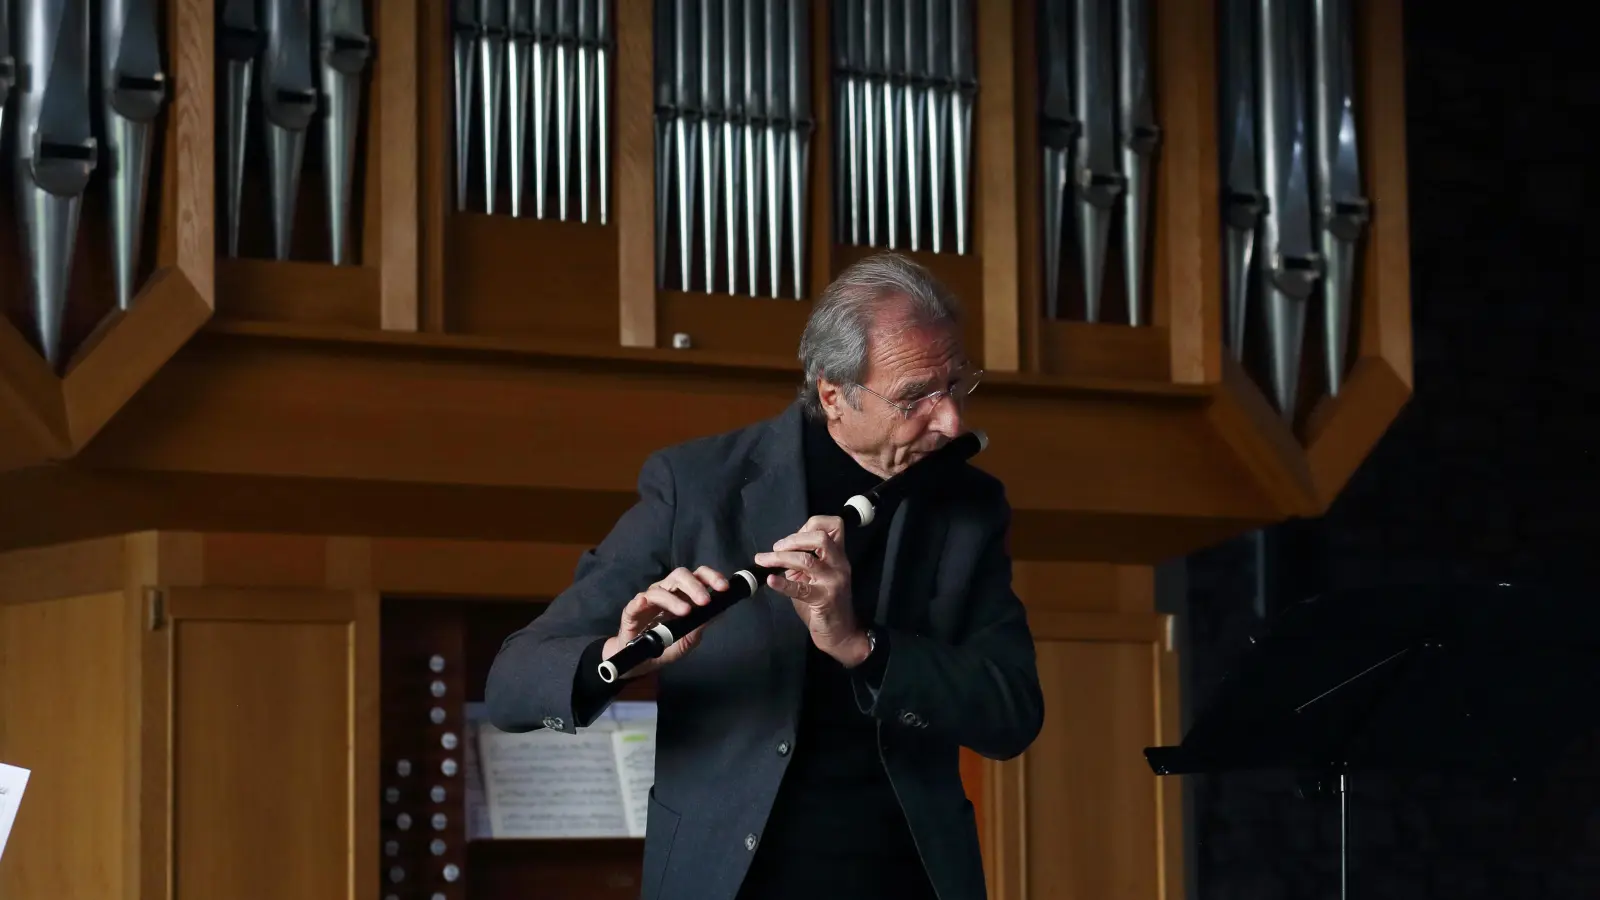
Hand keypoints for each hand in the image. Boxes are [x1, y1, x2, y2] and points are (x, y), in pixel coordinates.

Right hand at [603, 566, 728, 678]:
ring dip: (674, 599)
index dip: (711, 577)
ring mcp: (649, 599)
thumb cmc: (667, 644)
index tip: (724, 588)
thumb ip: (702, 624)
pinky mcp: (632, 611)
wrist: (643, 662)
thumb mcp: (689, 637)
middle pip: (680, 576)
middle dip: (695, 586)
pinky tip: (644, 603)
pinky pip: (636, 603)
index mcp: (683, 593)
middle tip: (705, 601)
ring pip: (660, 589)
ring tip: (685, 612)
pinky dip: (641, 601)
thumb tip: (720, 610)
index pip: (698, 576)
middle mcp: (667, 591)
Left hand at [754, 516, 870, 666]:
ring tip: (764, 560)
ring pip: (807, 560)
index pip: (834, 525)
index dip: (811, 524)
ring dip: (780, 558)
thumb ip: (804, 560)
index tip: (794, 534)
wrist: (841, 632)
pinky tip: (771, 581)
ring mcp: (833, 581)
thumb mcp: (816, 576)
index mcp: (838, 555)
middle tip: (776, 547)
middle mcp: (839, 564)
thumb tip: (782, 547)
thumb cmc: (825, 603)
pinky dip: (783, 584)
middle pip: (820, 537)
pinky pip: (801, 589)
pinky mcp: (824, 599)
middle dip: (793, 539)